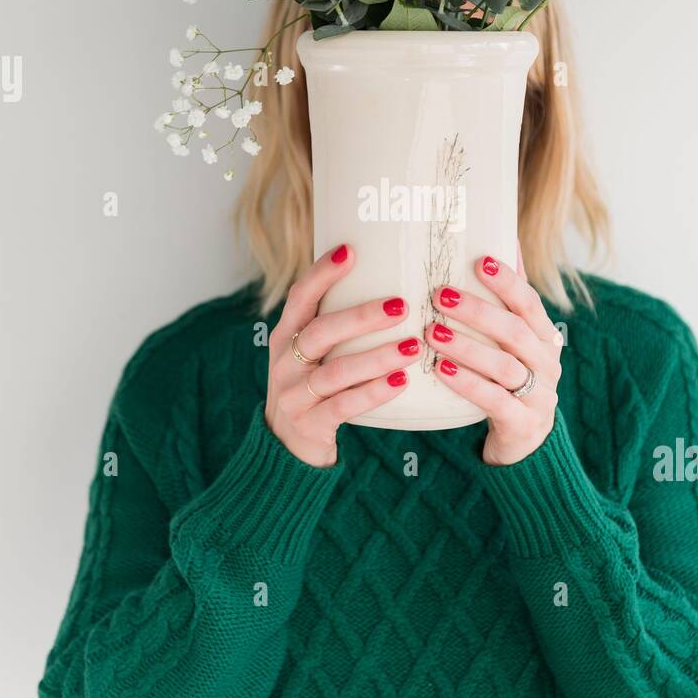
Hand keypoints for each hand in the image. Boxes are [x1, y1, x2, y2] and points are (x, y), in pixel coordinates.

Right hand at [265, 244, 416, 467]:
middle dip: (361, 316)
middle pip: (320, 332)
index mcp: (285, 336)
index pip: (299, 297)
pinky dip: (374, 393)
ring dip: (377, 357)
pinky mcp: (310, 424)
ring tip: (413, 347)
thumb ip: (336, 325)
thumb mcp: (312, 354)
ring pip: (336, 371)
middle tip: (403, 306)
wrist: (287, 447)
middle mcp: (284, 362)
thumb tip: (392, 282)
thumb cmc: (313, 388)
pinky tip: (402, 382)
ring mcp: (294, 395)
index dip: (321, 273)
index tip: (350, 251)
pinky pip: (344, 406)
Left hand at [425, 248, 563, 465]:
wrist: (523, 443)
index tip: (480, 261)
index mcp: (545, 338)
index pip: (529, 303)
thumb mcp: (514, 343)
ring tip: (432, 333)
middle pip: (516, 331)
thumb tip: (505, 238)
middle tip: (439, 295)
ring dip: (466, 346)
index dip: (507, 281)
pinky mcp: (523, 424)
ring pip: (505, 365)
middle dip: (478, 311)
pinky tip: (441, 370)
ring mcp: (539, 395)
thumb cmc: (511, 380)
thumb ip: (510, 299)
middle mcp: (547, 364)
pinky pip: (495, 400)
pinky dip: (467, 383)